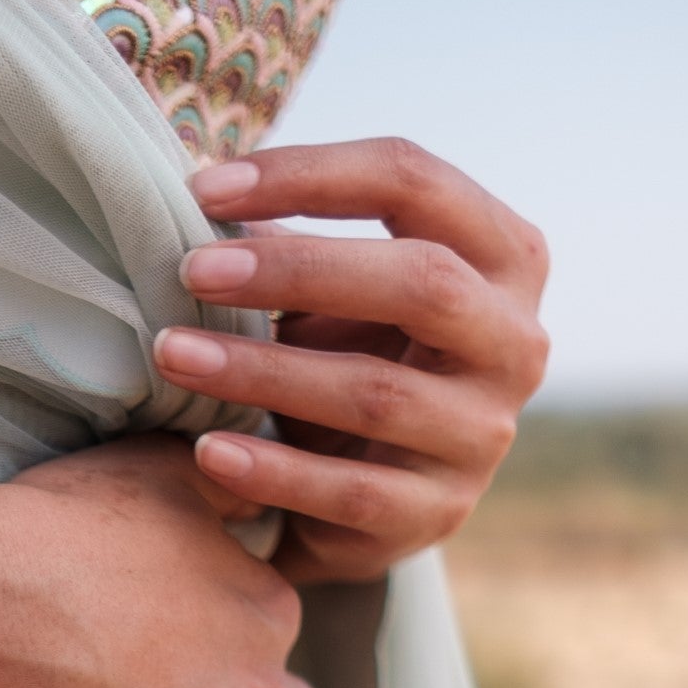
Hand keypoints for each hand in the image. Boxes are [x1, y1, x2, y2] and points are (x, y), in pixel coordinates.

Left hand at [150, 138, 549, 586]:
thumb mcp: (331, 294)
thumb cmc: (349, 361)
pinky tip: (206, 450)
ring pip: (377, 394)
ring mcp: (484, 434)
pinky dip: (272, 470)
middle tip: (190, 271)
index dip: (308, 174)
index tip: (204, 187)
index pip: (414, 181)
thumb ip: (287, 242)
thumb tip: (197, 190)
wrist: (370, 500)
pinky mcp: (439, 513)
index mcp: (503, 255)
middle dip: (295, 270)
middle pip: (421, 281)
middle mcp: (515, 341)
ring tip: (172, 353)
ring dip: (262, 371)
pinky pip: (351, 492)